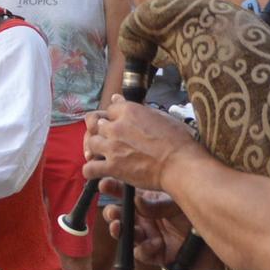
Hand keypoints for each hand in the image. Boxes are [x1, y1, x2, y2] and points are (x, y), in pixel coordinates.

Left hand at [83, 98, 197, 191]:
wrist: (180, 165)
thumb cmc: (177, 141)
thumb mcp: (160, 116)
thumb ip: (136, 108)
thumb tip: (117, 98)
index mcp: (129, 111)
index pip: (109, 109)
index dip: (112, 118)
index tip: (117, 125)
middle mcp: (117, 126)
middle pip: (95, 124)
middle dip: (101, 132)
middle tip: (108, 141)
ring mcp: (112, 146)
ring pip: (90, 143)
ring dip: (94, 149)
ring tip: (103, 156)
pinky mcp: (112, 166)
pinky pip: (89, 168)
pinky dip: (90, 171)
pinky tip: (97, 172)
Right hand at [98, 181, 192, 265]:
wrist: (218, 233)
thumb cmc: (199, 213)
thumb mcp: (176, 202)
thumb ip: (156, 203)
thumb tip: (137, 200)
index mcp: (150, 204)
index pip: (126, 196)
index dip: (114, 190)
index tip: (104, 184)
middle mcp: (148, 221)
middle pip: (122, 217)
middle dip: (113, 214)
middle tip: (111, 211)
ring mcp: (151, 237)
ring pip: (128, 236)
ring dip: (121, 231)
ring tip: (118, 226)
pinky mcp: (158, 255)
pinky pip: (143, 254)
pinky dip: (144, 249)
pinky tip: (153, 242)